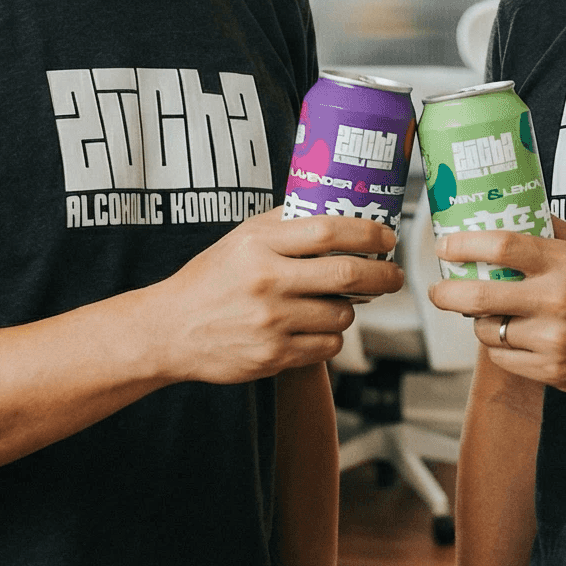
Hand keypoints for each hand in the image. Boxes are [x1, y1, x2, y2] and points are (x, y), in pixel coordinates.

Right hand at [152, 208, 403, 383]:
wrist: (171, 329)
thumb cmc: (213, 278)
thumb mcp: (242, 238)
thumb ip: (286, 223)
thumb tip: (339, 209)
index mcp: (259, 244)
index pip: (328, 230)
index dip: (367, 233)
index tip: (387, 236)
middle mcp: (266, 281)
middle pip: (346, 274)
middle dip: (383, 274)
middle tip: (395, 274)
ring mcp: (271, 322)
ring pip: (341, 314)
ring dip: (348, 308)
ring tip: (333, 302)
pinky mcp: (273, 356)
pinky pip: (328, 346)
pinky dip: (330, 336)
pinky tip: (312, 327)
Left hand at [428, 217, 565, 399]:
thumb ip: (554, 230)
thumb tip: (515, 208)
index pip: (501, 246)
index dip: (464, 244)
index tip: (445, 245)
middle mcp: (557, 301)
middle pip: (479, 296)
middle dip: (446, 292)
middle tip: (438, 289)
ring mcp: (553, 340)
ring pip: (487, 331)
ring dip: (479, 322)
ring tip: (490, 314)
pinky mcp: (552, 371)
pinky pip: (504, 358)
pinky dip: (500, 347)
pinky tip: (513, 337)